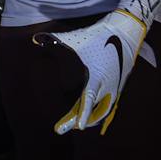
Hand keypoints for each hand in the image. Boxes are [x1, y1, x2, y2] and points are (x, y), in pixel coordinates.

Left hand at [35, 0, 160, 134]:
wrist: (125, 30)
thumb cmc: (98, 35)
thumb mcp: (76, 38)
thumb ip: (55, 40)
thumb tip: (35, 39)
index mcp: (96, 75)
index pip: (88, 99)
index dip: (82, 114)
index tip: (77, 127)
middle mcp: (107, 84)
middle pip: (94, 110)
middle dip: (79, 120)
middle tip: (63, 129)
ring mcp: (114, 86)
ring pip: (104, 110)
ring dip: (91, 118)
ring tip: (76, 125)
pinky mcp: (119, 85)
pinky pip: (111, 105)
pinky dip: (102, 113)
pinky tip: (96, 120)